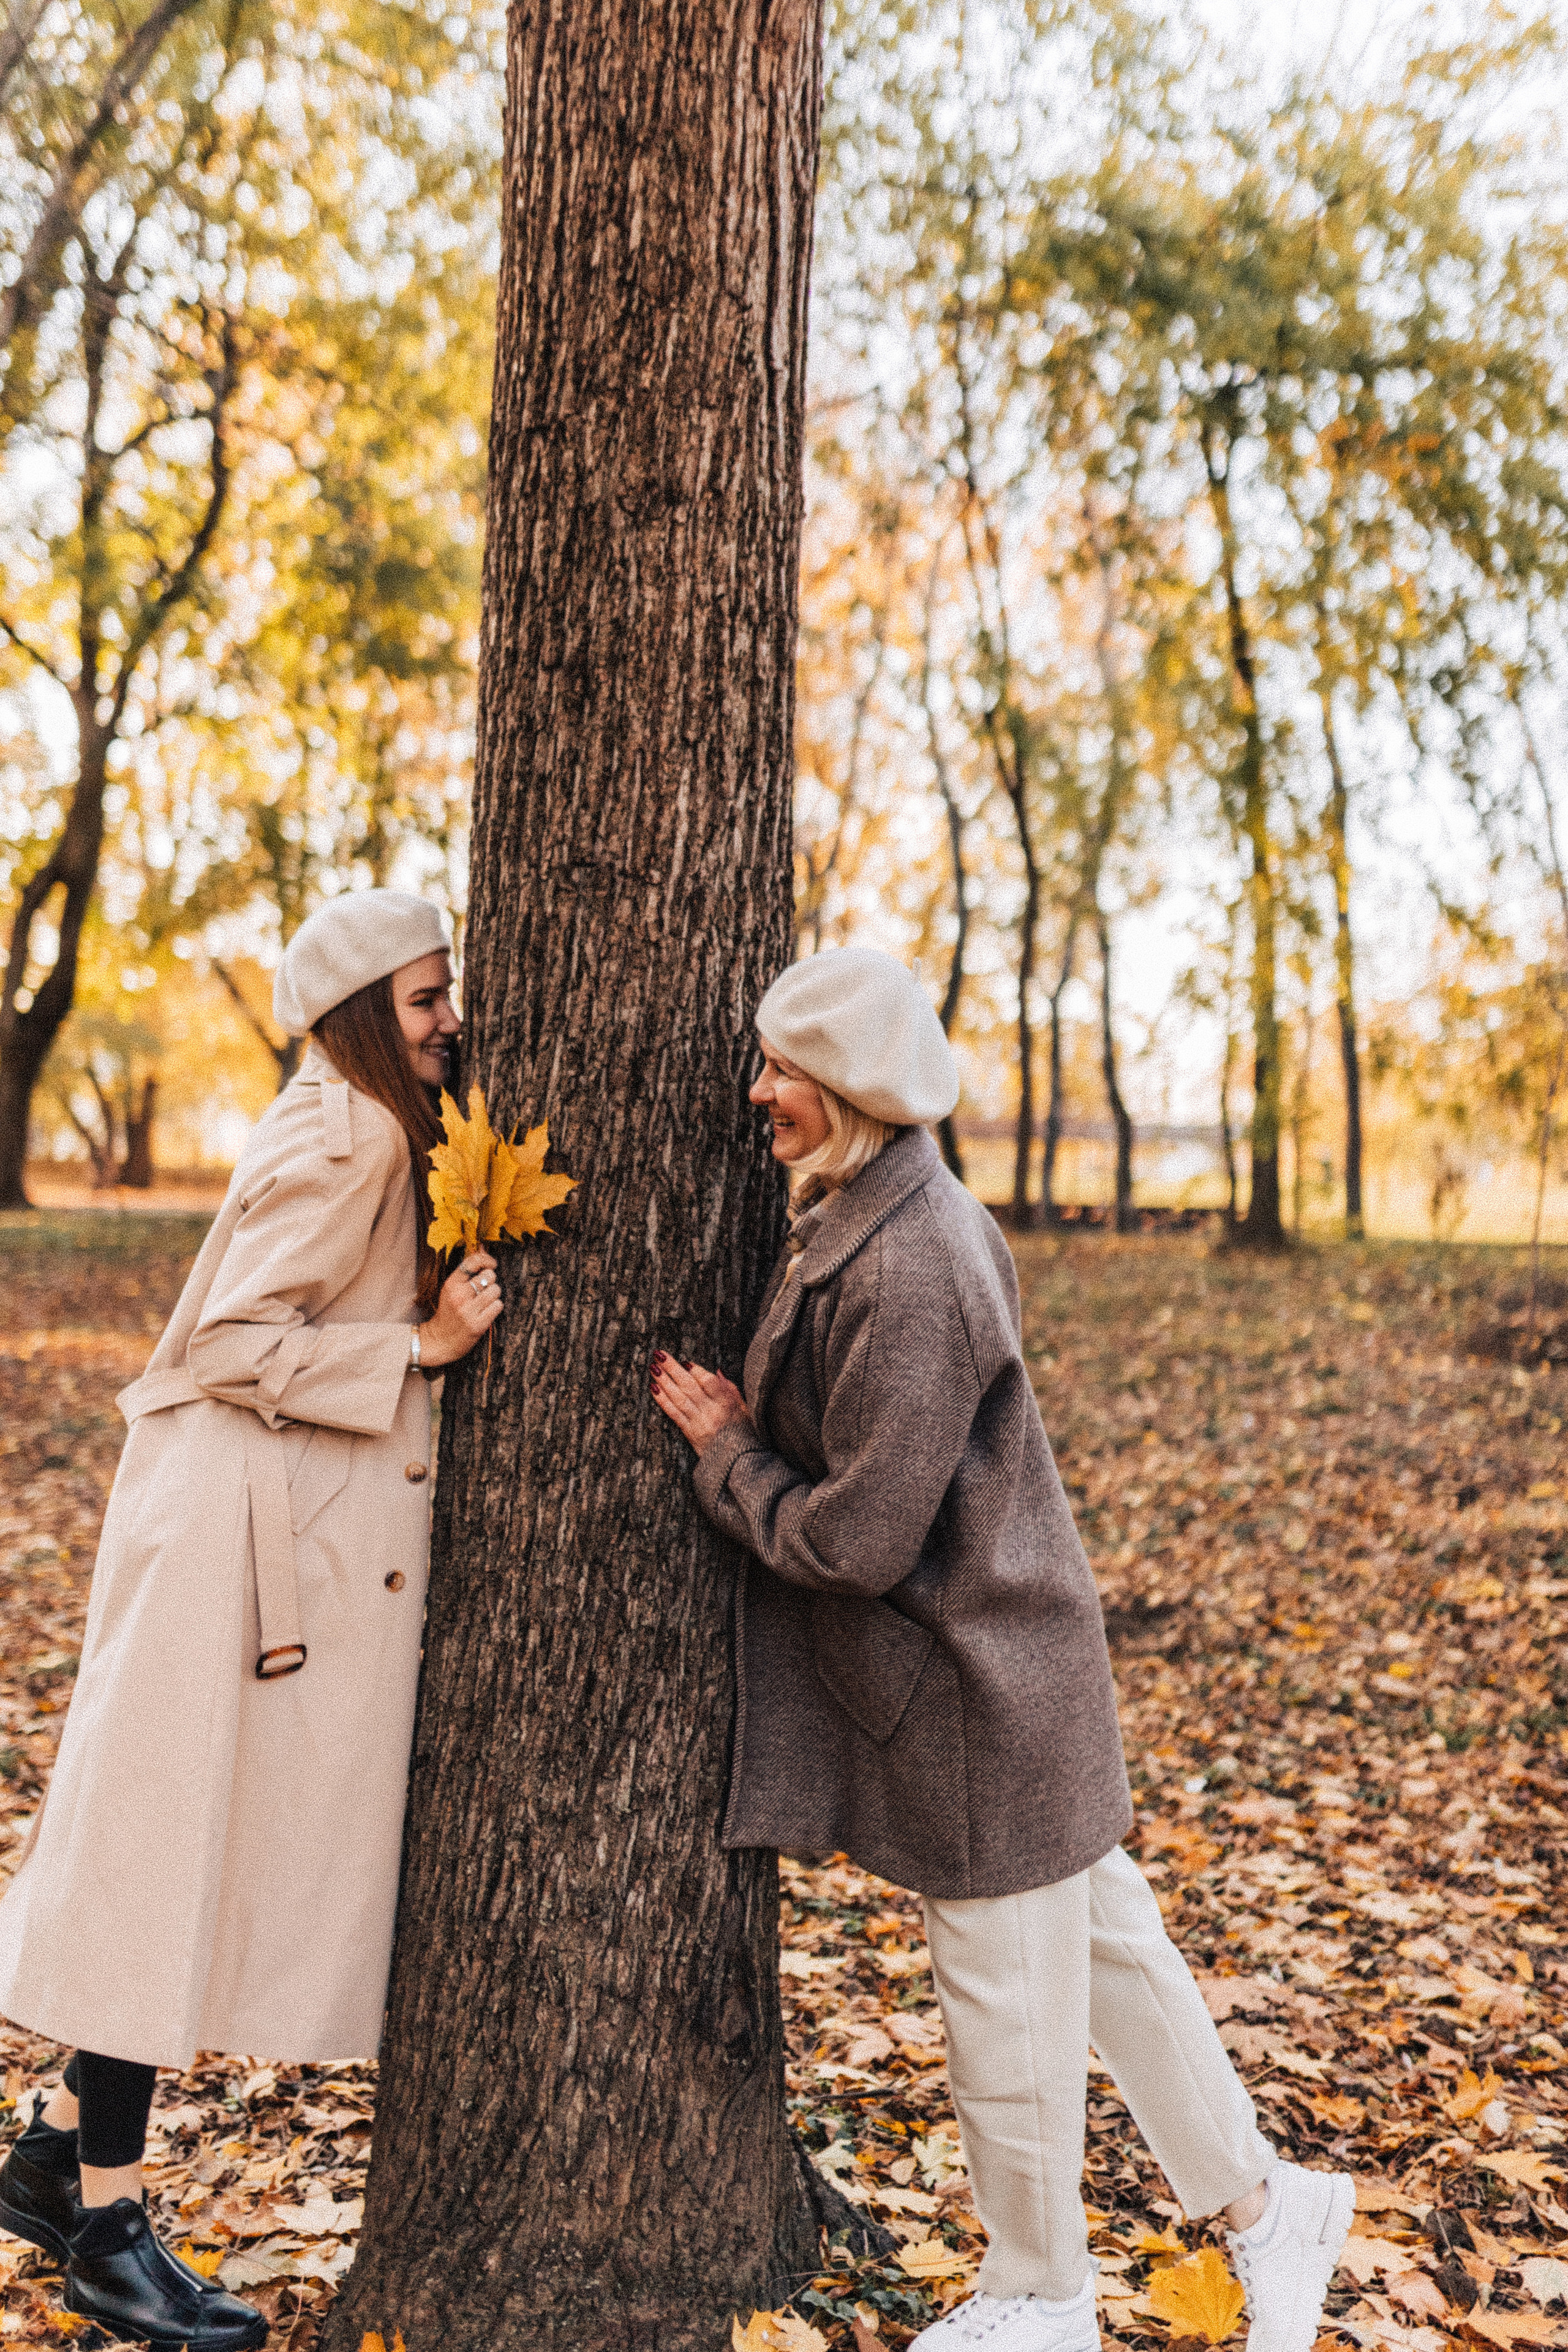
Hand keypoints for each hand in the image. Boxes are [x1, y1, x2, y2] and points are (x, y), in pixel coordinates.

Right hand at [418, 1250, 502, 1367]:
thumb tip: (482, 1248)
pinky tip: (486, 1312)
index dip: (487, 1259)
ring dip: (494, 1295)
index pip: (473, 1262)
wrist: (440, 1340)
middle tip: (483, 1289)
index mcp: (451, 1284)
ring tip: (484, 1302)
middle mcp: (459, 1296)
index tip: (491, 1264)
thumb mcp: (451, 1289)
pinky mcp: (478, 1325)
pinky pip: (498, 1306)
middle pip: (489, 1276)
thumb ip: (466, 1271)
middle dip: (490, 1281)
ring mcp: (469, 1311)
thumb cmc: (448, 1312)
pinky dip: (495, 1308)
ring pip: (496, 1290)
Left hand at [651, 1353, 750, 1456]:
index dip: (696, 1370)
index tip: (685, 1361)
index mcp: (727, 1404)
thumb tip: (717, 1371)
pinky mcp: (690, 1433)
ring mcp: (699, 1423)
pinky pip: (674, 1414)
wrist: (738, 1462)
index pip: (709, 1382)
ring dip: (665, 1382)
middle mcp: (712, 1412)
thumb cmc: (743, 1433)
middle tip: (660, 1354)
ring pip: (679, 1398)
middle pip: (689, 1386)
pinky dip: (663, 1401)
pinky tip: (654, 1389)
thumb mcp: (746, 1409)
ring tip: (654, 1368)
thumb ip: (730, 1389)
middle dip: (673, 1369)